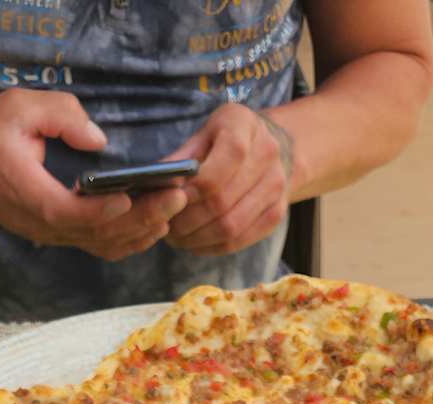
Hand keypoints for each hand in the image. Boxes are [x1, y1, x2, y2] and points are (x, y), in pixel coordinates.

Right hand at [0, 89, 186, 259]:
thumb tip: (97, 138)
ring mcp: (56, 235)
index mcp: (33, 197)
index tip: (133, 197)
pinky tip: (155, 224)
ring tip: (174, 209)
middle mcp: (47, 225)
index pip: (74, 214)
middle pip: (100, 235)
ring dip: (142, 232)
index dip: (105, 211)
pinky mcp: (63, 234)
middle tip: (178, 196)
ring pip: (105, 246)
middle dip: (142, 218)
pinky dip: (130, 239)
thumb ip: (58, 115)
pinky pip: (101, 246)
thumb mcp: (16, 108)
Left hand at [165, 104, 291, 255]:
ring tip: (177, 237)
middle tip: (166, 227)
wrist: (273, 149)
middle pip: (221, 202)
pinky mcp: (276, 214)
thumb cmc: (228, 138)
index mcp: (244, 126)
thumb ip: (183, 157)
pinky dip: (211, 247)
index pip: (216, 168)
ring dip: (197, 238)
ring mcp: (276, 187)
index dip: (191, 191)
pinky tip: (195, 242)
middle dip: (187, 220)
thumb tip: (155, 183)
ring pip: (230, 227)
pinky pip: (239, 241)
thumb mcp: (205, 133)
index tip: (170, 202)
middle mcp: (267, 154)